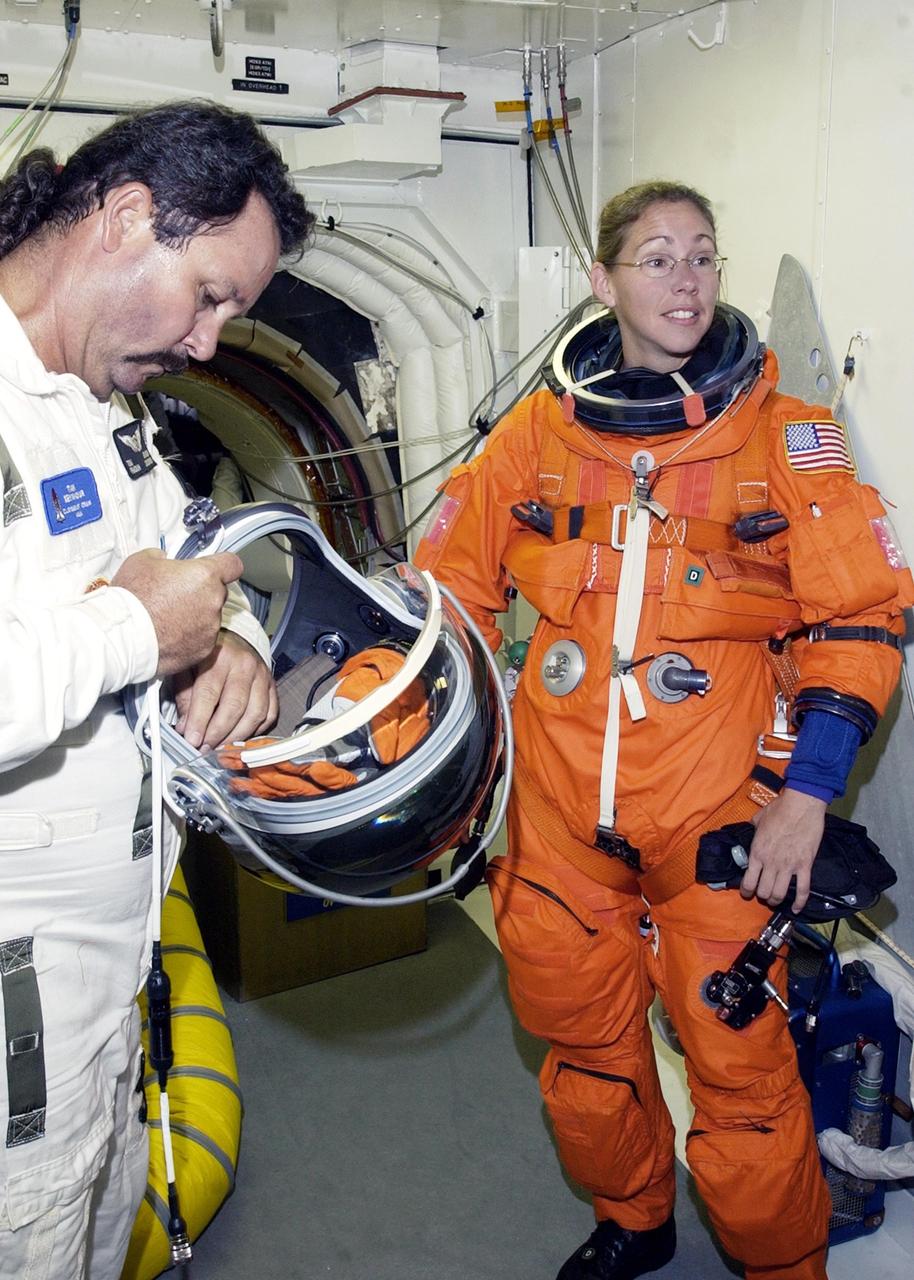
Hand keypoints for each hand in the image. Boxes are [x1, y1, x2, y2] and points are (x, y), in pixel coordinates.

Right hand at [112, 548, 243, 676]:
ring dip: (195, 615)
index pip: (232, 564)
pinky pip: (202, 638)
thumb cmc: (132, 600)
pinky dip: (189, 636)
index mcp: (205, 575)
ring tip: (167, 616)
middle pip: (218, 592)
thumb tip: (165, 561)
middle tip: (176, 594)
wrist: (122, 636)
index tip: (217, 567)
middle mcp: (213, 602)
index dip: (224, 564)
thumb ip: (164, 557)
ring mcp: (210, 628)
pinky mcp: (202, 650)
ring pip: (210, 617)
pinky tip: (168, 633)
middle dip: (202, 592)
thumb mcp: (143, 560)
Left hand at [172, 629, 277, 749]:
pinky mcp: (272, 686)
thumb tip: (185, 727)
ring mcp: (262, 676)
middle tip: (204, 748)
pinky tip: (240, 736)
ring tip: (220, 747)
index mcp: (220, 656)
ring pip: (255, 714)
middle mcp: (245, 665)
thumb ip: (185, 696)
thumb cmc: (206, 655)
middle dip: (218, 733)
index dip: (199, 720)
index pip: (209, 693)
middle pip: (234, 707)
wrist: (233, 639)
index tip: (191, 740)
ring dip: (237, 736)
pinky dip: (256, 730)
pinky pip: (269, 714)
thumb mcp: (187, 667)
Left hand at [739, 788, 826, 912]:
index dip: (746, 891)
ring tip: (776, 900)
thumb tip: (751, 829)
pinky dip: (800, 902)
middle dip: (762, 896)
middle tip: (764, 895)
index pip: (748, 881)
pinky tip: (797, 909)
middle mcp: (770, 863)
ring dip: (777, 900)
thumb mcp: (758, 819)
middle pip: (764, 891)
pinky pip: (803, 889)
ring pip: (780, 894)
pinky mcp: (805, 865)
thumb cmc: (779, 809)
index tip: (747, 892)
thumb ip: (753, 829)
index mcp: (757, 852)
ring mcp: (788, 865)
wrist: (801, 805)